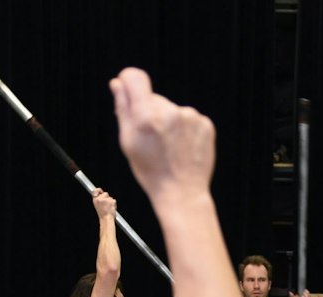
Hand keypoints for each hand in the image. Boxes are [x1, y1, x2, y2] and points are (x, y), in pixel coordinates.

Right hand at [92, 188, 116, 219]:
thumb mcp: (98, 206)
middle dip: (107, 198)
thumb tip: (101, 194)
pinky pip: (114, 200)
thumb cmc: (103, 215)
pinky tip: (111, 208)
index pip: (95, 191)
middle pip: (105, 193)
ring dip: (111, 202)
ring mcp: (106, 200)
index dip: (98, 190)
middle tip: (107, 204)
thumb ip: (99, 200)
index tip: (100, 191)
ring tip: (109, 208)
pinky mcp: (111, 201)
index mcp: (95, 200)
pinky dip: (114, 204)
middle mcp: (100, 199)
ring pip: (110, 197)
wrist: (106, 219)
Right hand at [110, 68, 215, 200]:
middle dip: (149, 113)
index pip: (135, 77)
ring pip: (171, 110)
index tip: (127, 87)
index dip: (128, 80)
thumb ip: (123, 109)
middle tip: (152, 140)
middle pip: (153, 99)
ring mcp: (190, 117)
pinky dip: (184, 130)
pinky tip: (182, 148)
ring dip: (168, 122)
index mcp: (146, 117)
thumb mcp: (128, 142)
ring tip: (169, 147)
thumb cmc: (151, 171)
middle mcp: (169, 112)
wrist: (182, 193)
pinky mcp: (205, 124)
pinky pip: (188, 119)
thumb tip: (117, 83)